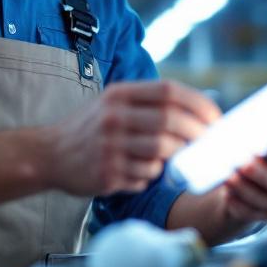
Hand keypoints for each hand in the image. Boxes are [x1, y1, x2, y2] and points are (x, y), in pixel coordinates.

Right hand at [42, 80, 220, 196]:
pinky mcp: (107, 173)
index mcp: (119, 94)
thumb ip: (149, 104)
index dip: (198, 104)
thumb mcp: (113, 103)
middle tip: (209, 142)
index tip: (216, 118)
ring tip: (170, 157)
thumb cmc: (91, 128)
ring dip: (173, 156)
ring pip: (161, 151)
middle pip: (169, 121)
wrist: (49, 154)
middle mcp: (113, 117)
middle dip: (197, 133)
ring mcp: (109, 146)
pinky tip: (139, 171)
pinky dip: (151, 174)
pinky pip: (145, 176)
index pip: (169, 91)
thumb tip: (198, 113)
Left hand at [221, 118, 266, 223]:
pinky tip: (229, 193)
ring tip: (233, 174)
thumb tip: (231, 118)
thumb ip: (252, 122)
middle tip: (264, 149)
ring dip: (256, 182)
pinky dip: (243, 201)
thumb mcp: (253, 126)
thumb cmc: (251, 141)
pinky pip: (262, 209)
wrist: (241, 173)